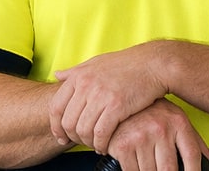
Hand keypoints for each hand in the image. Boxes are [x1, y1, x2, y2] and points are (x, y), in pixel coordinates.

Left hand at [51, 42, 170, 151]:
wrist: (153, 64)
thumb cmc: (126, 64)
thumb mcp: (96, 63)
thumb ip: (75, 71)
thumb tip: (57, 74)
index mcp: (79, 76)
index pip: (56, 107)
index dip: (56, 126)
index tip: (62, 136)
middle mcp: (86, 85)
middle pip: (68, 122)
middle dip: (73, 137)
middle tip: (81, 142)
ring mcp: (101, 95)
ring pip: (84, 130)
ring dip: (88, 142)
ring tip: (95, 144)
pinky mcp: (117, 106)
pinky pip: (101, 133)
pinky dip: (101, 144)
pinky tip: (105, 146)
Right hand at [102, 99, 208, 170]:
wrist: (123, 95)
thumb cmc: (153, 110)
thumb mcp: (177, 119)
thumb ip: (195, 141)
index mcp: (178, 122)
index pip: (192, 155)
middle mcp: (160, 128)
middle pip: (170, 169)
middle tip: (166, 169)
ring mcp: (141, 136)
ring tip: (150, 164)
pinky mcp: (122, 145)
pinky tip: (137, 164)